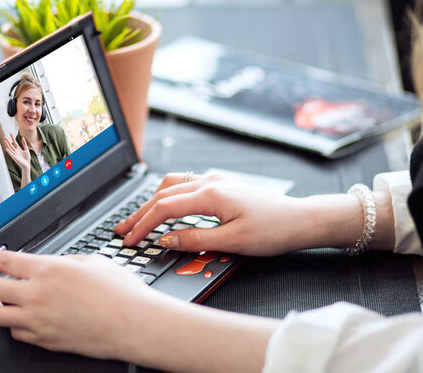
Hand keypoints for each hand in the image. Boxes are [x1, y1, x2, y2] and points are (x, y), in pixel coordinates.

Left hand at [0, 250, 156, 358]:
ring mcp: (38, 320)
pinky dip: (13, 324)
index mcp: (48, 270)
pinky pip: (17, 332)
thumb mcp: (92, 261)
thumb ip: (64, 262)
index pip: (4, 261)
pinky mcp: (45, 339)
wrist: (132, 323)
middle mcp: (37, 295)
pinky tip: (18, 319)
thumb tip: (52, 266)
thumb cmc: (119, 292)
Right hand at [4, 133, 30, 173]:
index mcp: (18, 149)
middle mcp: (15, 151)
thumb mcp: (26, 149)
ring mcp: (14, 154)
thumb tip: (23, 138)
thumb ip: (24, 144)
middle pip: (11, 145)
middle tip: (5, 137)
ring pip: (10, 148)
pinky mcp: (14, 157)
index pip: (15, 142)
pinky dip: (9, 151)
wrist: (27, 164)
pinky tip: (7, 149)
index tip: (10, 133)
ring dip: (7, 145)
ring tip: (5, 141)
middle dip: (8, 141)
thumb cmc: (27, 157)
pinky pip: (11, 154)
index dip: (12, 137)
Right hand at [114, 173, 309, 255]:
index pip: (164, 208)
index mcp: (211, 194)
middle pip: (163, 194)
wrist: (300, 219)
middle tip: (122, 229)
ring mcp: (216, 181)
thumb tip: (165, 239)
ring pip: (172, 186)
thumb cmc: (273, 230)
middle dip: (140, 213)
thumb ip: (194, 239)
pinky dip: (168, 196)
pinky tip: (164, 206)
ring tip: (138, 218)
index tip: (130, 240)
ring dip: (152, 201)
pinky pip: (186, 185)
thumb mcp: (232, 242)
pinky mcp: (222, 185)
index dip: (143, 225)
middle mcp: (210, 182)